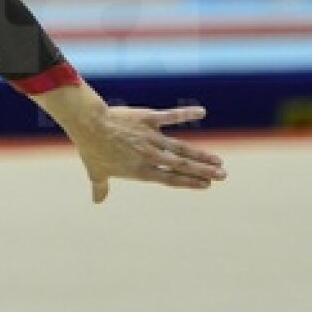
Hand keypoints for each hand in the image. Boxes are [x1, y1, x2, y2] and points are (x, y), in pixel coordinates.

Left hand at [71, 104, 227, 204]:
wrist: (88, 124)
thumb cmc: (91, 149)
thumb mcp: (96, 171)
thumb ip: (101, 187)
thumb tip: (96, 200)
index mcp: (140, 170)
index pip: (170, 179)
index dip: (189, 182)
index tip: (206, 185)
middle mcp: (149, 155)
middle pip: (181, 165)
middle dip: (203, 171)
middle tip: (223, 175)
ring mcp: (150, 137)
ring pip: (180, 147)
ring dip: (200, 154)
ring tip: (218, 160)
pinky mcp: (148, 119)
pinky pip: (170, 116)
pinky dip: (186, 113)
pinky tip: (201, 111)